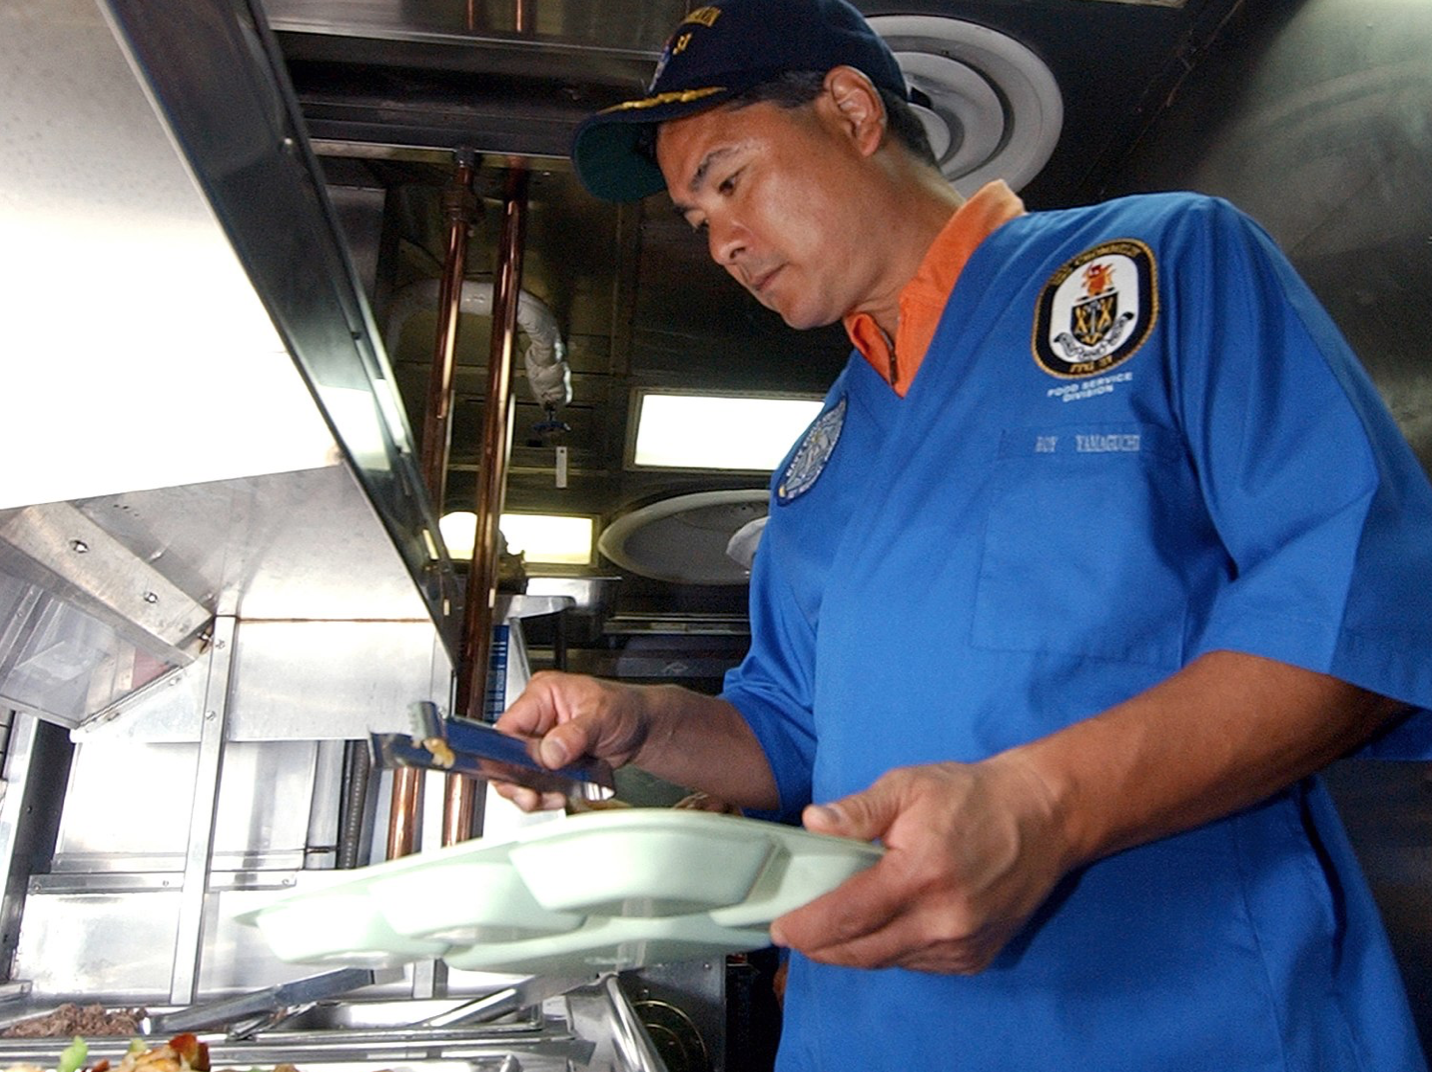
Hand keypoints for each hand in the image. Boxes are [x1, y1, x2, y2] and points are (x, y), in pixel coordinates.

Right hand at [493, 670, 649, 811]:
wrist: (642, 728)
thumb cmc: (625, 708)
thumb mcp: (602, 716)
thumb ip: (575, 734)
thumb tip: (549, 751)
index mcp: (542, 694)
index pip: (508, 725)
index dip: (507, 753)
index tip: (519, 774)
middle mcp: (537, 718)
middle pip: (507, 754)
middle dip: (518, 780)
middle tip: (533, 796)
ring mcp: (542, 741)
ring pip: (519, 773)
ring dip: (532, 791)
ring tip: (553, 797)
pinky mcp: (550, 761)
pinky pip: (536, 783)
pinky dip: (545, 794)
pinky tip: (559, 796)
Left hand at [768, 757, 1071, 973]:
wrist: (1042, 816)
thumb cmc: (971, 796)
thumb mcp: (909, 785)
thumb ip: (859, 810)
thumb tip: (813, 823)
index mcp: (919, 875)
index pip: (847, 916)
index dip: (807, 927)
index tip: (780, 928)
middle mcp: (941, 920)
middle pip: (862, 951)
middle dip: (821, 946)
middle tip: (795, 933)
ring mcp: (961, 945)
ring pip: (888, 961)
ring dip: (854, 950)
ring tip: (829, 929)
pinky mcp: (975, 957)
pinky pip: (916, 963)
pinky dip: (890, 951)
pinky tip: (879, 928)